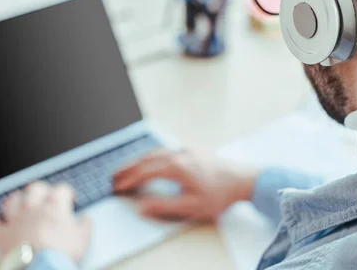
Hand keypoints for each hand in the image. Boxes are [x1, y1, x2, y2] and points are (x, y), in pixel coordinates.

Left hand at [0, 182, 90, 263]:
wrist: (41, 269)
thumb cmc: (61, 254)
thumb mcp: (83, 240)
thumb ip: (85, 226)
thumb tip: (86, 219)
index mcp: (54, 207)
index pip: (61, 190)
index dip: (67, 192)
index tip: (69, 197)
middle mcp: (33, 208)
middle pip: (35, 189)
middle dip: (40, 189)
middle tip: (44, 194)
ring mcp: (16, 220)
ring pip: (12, 200)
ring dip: (16, 198)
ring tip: (18, 200)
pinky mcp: (2, 235)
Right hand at [113, 150, 258, 220]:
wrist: (243, 180)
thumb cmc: (220, 194)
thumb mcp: (191, 206)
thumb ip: (164, 206)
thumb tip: (141, 206)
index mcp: (176, 167)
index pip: (145, 172)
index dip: (129, 180)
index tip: (117, 186)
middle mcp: (179, 154)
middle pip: (147, 159)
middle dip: (128, 167)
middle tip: (114, 175)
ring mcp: (186, 150)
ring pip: (156, 152)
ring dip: (139, 160)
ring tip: (127, 168)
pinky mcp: (193, 150)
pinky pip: (166, 151)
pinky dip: (152, 156)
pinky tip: (151, 161)